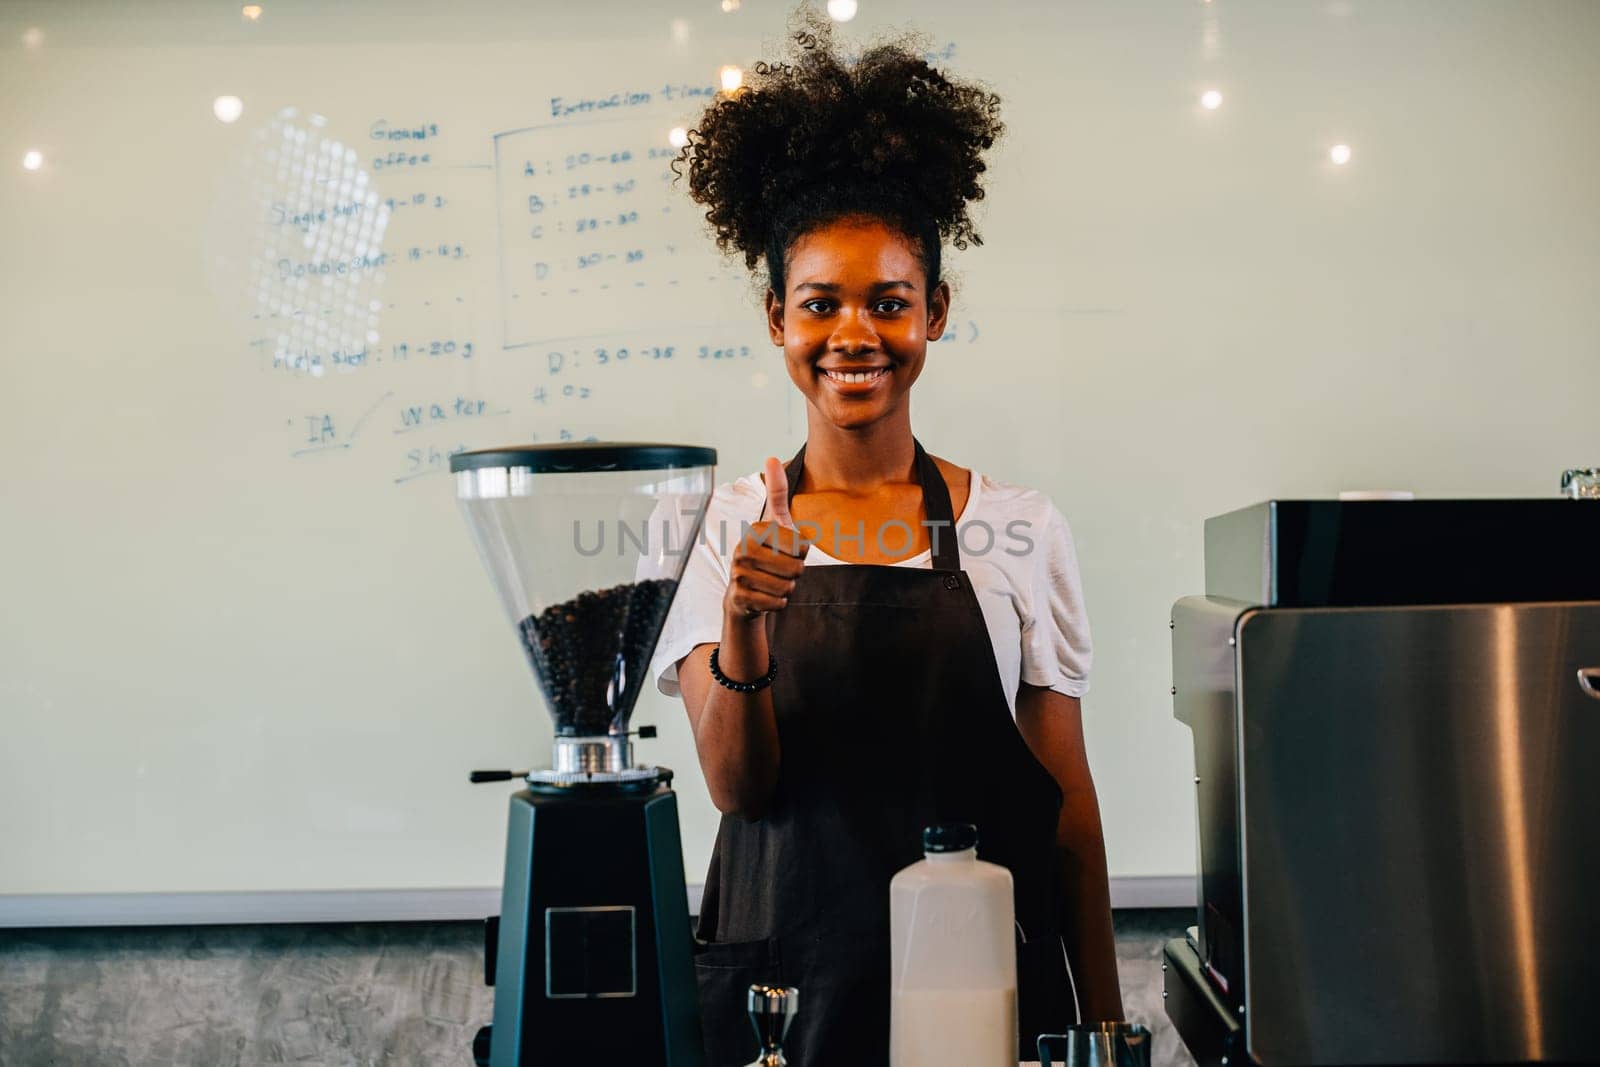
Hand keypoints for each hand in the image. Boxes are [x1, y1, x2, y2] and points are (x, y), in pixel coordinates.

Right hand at [723, 456, 808, 620]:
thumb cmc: (766, 553)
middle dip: (795, 573)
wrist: (744, 593)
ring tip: (772, 581)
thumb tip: (772, 457)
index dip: (802, 553)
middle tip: (781, 570)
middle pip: (796, 568)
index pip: (801, 546)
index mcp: (755, 530)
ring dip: (787, 588)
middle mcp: (742, 548)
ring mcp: (738, 573)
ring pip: (787, 587)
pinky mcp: (740, 595)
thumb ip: (778, 492)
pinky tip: (767, 595)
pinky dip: (779, 603)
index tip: (786, 551)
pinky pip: (778, 603)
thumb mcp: (775, 522)